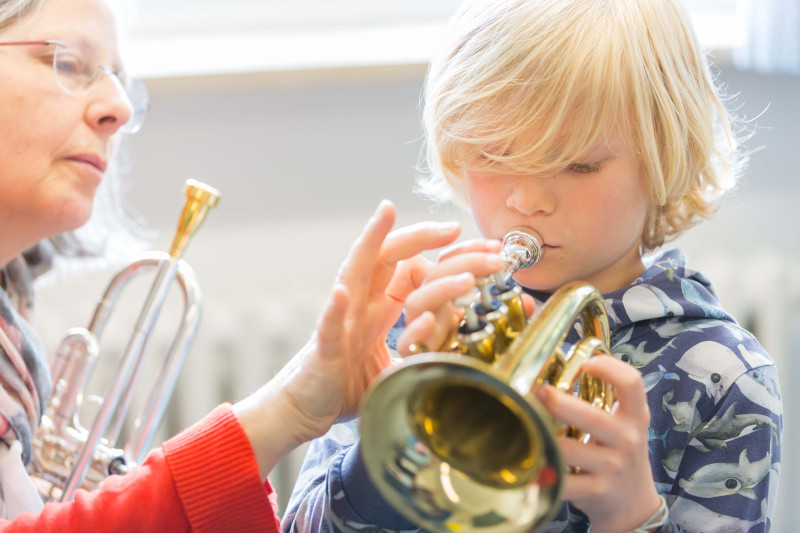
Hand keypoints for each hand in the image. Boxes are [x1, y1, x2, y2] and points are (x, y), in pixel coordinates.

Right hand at [233, 200, 461, 477]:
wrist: (304, 410)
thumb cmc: (346, 384)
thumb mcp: (394, 361)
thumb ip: (419, 345)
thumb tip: (453, 333)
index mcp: (376, 306)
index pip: (408, 267)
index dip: (438, 254)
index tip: (471, 244)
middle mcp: (358, 305)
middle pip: (386, 257)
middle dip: (419, 237)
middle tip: (453, 227)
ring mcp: (339, 323)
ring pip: (353, 274)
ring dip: (371, 245)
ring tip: (385, 215)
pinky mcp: (323, 351)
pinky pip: (328, 328)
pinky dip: (334, 311)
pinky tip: (341, 294)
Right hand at [396, 239, 534, 354]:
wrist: (447, 398)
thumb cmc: (467, 362)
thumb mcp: (492, 334)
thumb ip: (509, 317)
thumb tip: (529, 303)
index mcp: (445, 302)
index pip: (448, 265)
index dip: (469, 250)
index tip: (496, 247)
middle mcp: (429, 313)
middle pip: (434, 276)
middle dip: (465, 260)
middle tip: (495, 260)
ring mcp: (419, 334)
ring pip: (416, 302)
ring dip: (443, 286)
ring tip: (469, 281)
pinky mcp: (413, 359)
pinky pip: (405, 342)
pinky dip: (416, 329)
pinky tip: (431, 320)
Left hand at [535, 356, 661, 532]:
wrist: (633, 502)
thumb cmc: (618, 452)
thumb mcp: (623, 423)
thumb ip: (603, 396)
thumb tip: (556, 363)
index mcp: (634, 416)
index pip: (632, 384)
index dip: (610, 368)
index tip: (587, 362)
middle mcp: (626, 440)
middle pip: (593, 418)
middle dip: (560, 404)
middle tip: (536, 392)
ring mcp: (612, 467)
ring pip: (571, 450)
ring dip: (544, 438)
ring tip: (524, 424)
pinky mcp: (596, 491)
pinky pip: (564, 481)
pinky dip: (543, 474)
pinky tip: (528, 464)